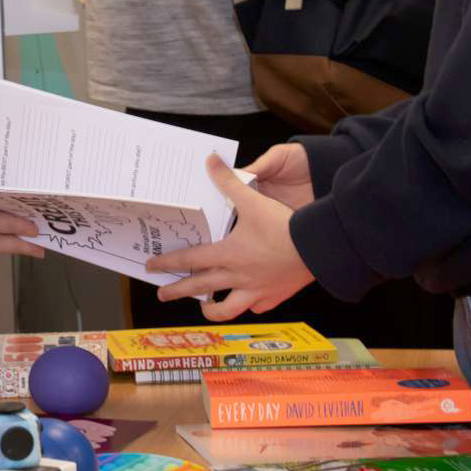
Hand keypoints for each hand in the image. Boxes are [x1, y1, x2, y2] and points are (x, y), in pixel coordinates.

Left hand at [147, 154, 315, 319]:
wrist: (318, 248)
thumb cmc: (284, 226)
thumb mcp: (253, 201)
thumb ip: (229, 182)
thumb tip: (211, 161)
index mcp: (228, 254)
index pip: (189, 261)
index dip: (168, 263)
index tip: (151, 266)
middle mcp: (237, 277)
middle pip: (200, 288)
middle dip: (177, 291)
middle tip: (162, 293)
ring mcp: (256, 291)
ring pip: (226, 309)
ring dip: (211, 310)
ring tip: (202, 307)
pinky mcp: (274, 297)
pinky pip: (256, 307)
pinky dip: (249, 306)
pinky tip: (247, 302)